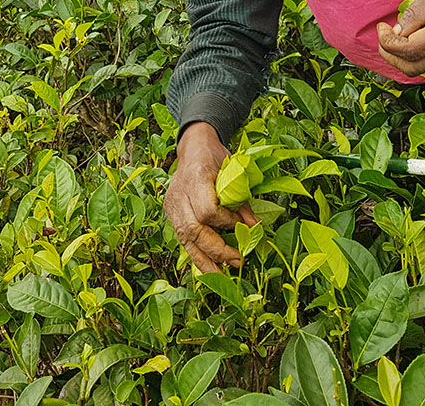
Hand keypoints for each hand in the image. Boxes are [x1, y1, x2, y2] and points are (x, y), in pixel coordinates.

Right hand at [164, 122, 258, 272]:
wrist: (192, 147)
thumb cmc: (215, 157)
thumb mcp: (232, 171)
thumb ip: (241, 201)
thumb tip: (254, 228)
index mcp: (195, 178)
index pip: (208, 211)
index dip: (227, 223)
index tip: (244, 228)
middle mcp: (179, 194)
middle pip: (194, 230)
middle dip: (217, 250)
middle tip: (239, 260)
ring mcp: (172, 205)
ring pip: (185, 239)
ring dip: (204, 261)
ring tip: (221, 277)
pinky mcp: (170, 213)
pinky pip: (183, 238)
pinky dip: (197, 253)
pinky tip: (209, 267)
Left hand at [376, 0, 424, 76]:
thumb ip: (416, 13)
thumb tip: (396, 33)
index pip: (410, 51)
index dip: (388, 43)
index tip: (382, 27)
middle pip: (413, 68)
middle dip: (391, 55)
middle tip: (384, 35)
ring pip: (422, 68)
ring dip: (403, 56)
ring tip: (399, 34)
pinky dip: (418, 53)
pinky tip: (416, 34)